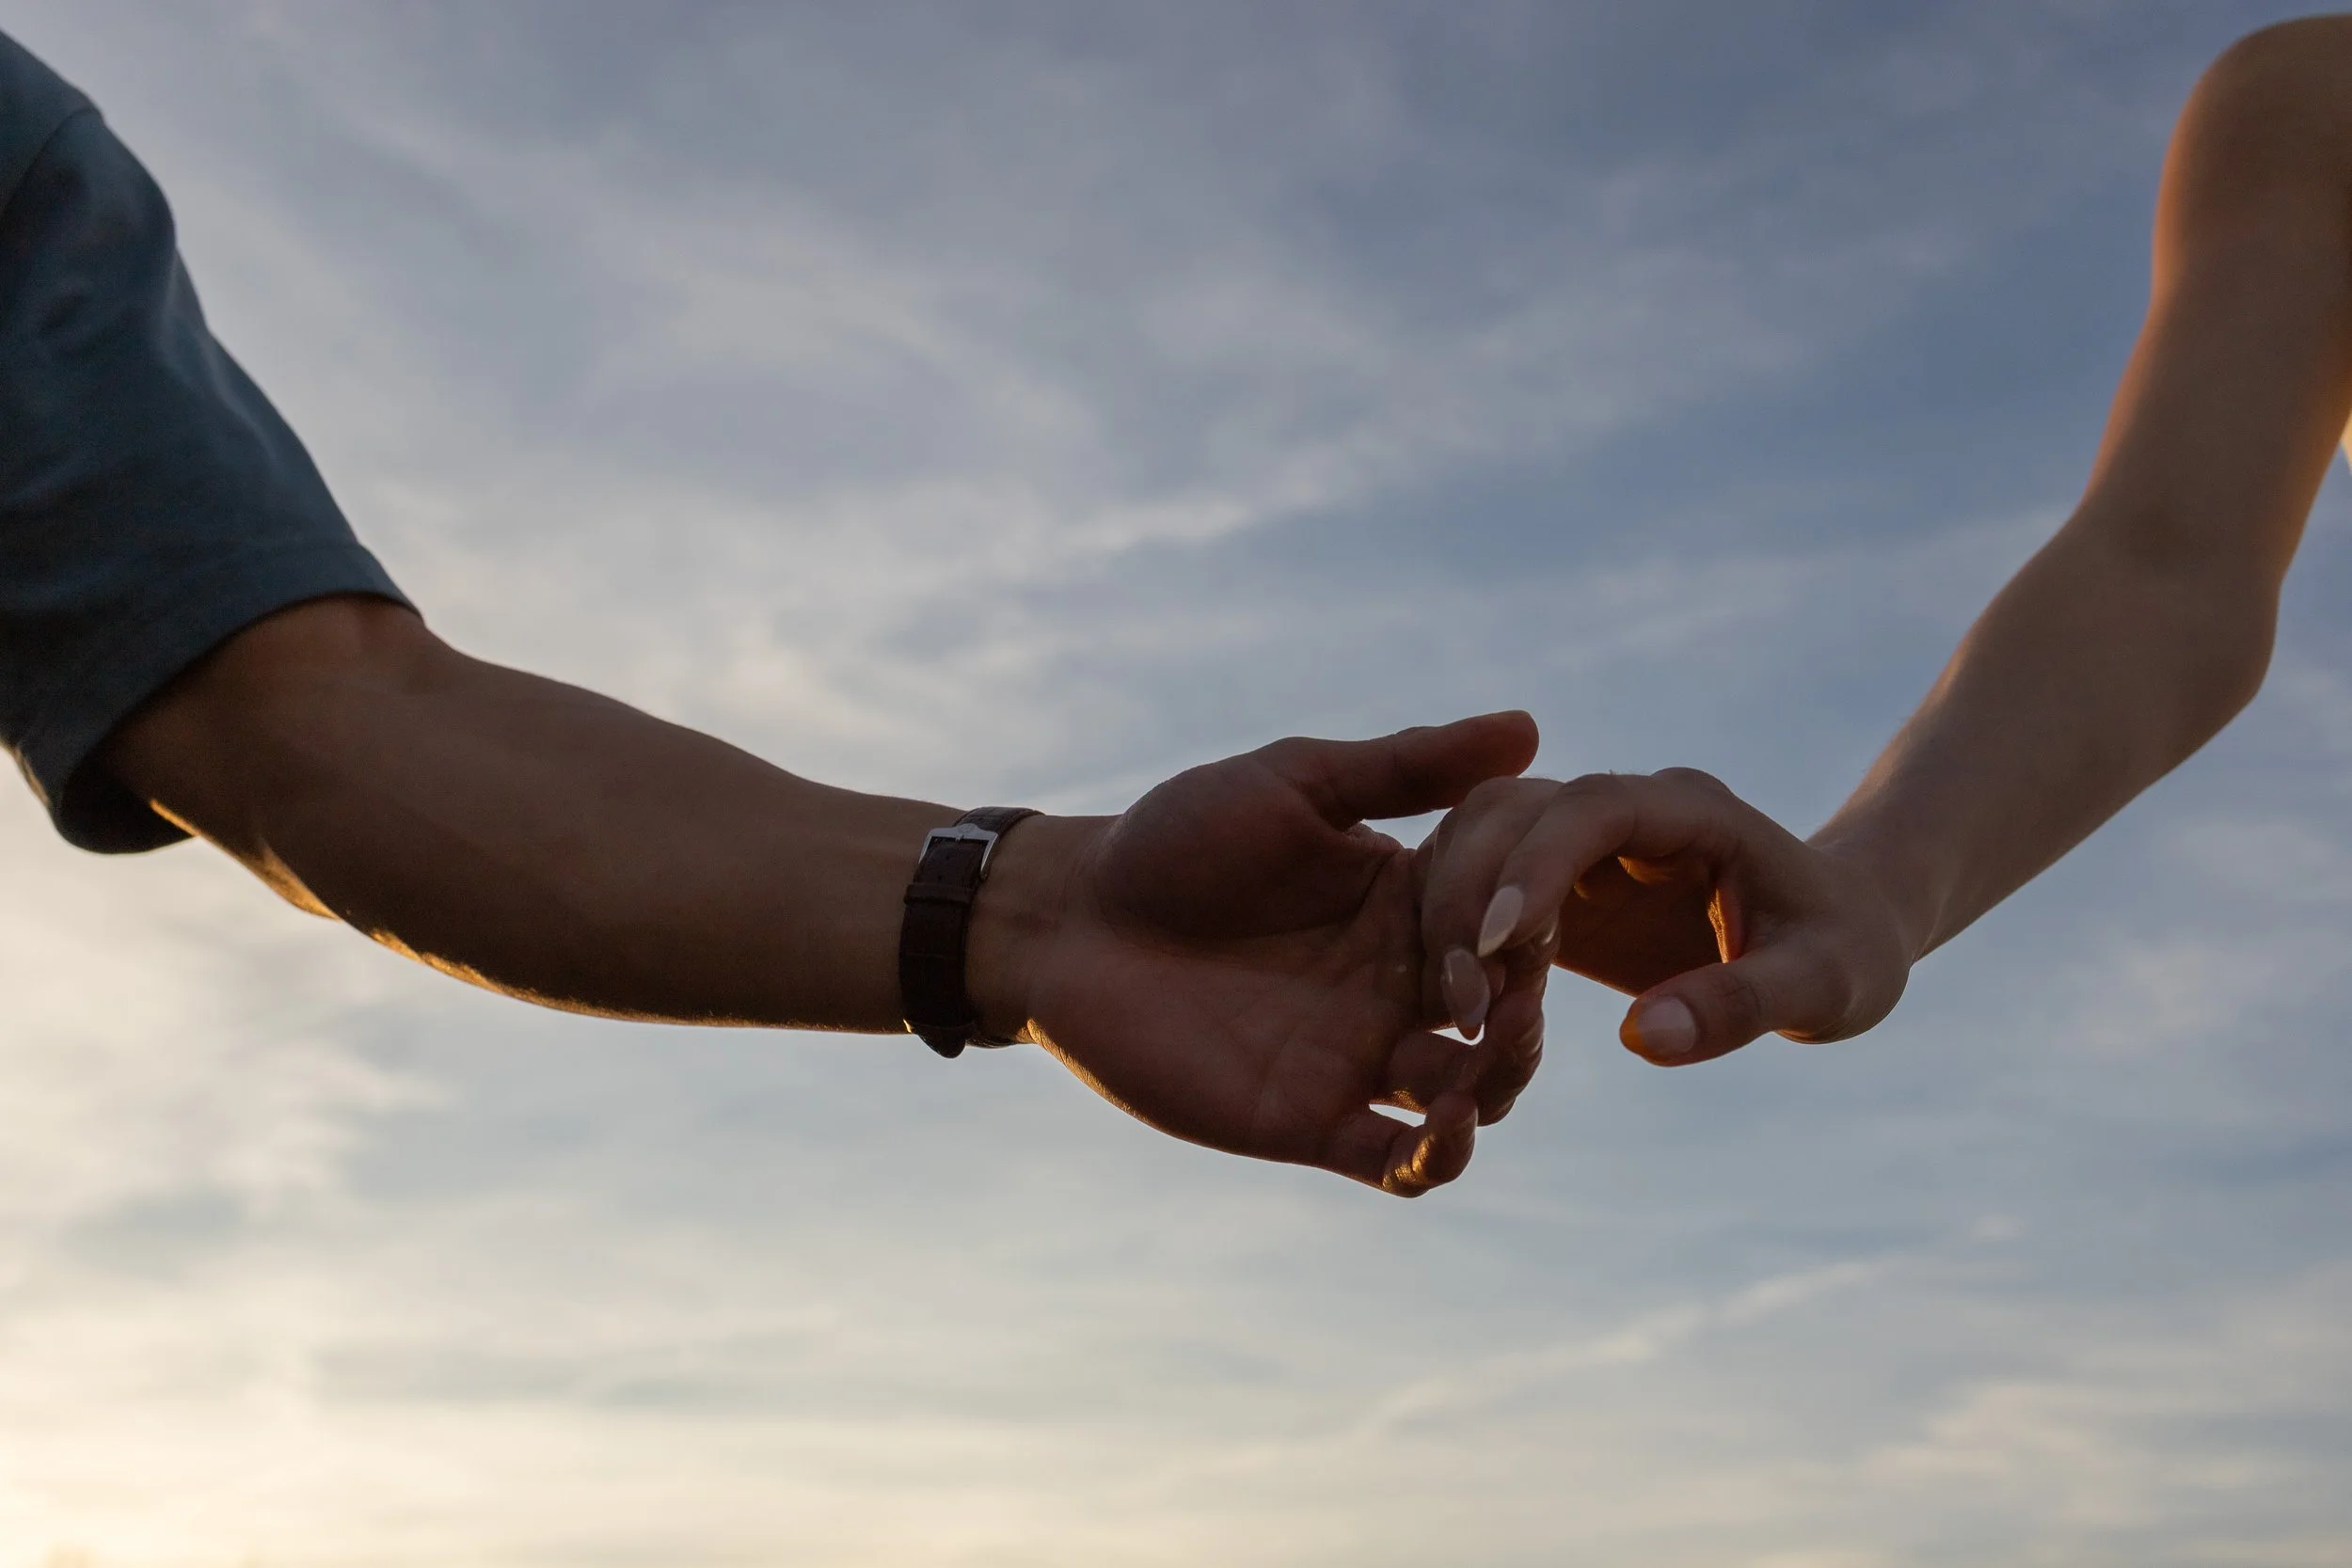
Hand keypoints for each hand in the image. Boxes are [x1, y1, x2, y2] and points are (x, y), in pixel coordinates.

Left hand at [979, 713, 1547, 1194]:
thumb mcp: (1295, 784)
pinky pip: (1401, 1163)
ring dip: (1495, 1085)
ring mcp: (1359, 1058)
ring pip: (1472, 1094)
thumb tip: (1530, 728)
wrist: (1071, 919)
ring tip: (1476, 1059)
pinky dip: (1440, 1159)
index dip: (1521, 926)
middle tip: (1505, 1005)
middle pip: (1503, 1019)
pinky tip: (1443, 1127)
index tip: (1515, 918)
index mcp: (1407, 905)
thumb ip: (1406, 766)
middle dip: (1520, 1018)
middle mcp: (1397, 985)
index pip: (1502, 923)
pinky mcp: (1312, 1121)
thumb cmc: (1176, 835)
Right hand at [1418, 768, 1916, 1065]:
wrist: (1840, 933)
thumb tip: (1642, 1037)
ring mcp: (1585, 844)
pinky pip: (1485, 892)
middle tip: (1463, 1003)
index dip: (1536, 865)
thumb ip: (1738, 1005)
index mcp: (1692, 810)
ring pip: (1479, 840)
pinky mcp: (1561, 887)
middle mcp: (1628, 811)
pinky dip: (1462, 941)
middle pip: (1511, 812)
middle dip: (1470, 894)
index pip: (1592, 809)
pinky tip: (1472, 1010)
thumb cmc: (1845, 950)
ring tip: (1463, 1011)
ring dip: (1452, 913)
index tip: (1497, 943)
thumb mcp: (1822, 985)